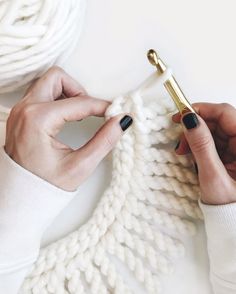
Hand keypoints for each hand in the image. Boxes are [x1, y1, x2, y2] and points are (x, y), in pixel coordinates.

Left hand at [4, 67, 132, 191]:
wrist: (20, 196)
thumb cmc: (45, 186)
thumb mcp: (80, 166)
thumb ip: (104, 141)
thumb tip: (121, 122)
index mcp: (38, 120)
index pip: (79, 102)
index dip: (102, 106)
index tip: (116, 112)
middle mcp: (25, 110)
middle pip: (57, 78)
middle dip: (79, 90)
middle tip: (91, 110)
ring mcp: (20, 112)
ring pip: (47, 83)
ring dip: (67, 93)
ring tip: (78, 114)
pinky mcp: (21, 116)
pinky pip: (40, 95)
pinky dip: (57, 100)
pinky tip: (66, 117)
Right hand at [172, 103, 235, 204]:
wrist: (233, 222)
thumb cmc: (229, 206)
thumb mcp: (212, 176)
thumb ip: (201, 147)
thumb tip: (190, 120)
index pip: (226, 114)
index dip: (202, 109)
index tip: (181, 114)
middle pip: (218, 121)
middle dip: (195, 126)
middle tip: (179, 139)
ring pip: (214, 130)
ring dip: (195, 137)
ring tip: (183, 151)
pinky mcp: (231, 154)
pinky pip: (213, 141)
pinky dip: (199, 145)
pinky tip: (191, 154)